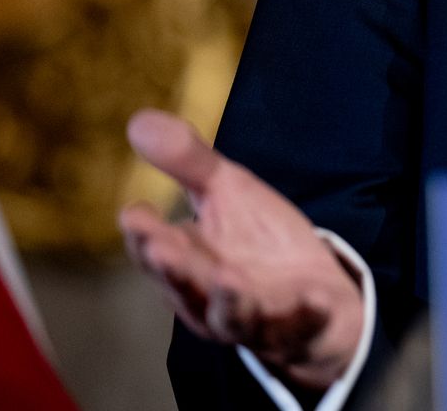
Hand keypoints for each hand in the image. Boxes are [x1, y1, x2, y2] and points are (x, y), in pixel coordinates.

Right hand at [119, 110, 363, 390]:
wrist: (312, 288)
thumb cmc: (256, 239)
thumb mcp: (227, 191)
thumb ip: (187, 161)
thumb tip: (138, 119)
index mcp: (184, 262)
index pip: (152, 249)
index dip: (143, 234)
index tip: (135, 214)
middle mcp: (206, 297)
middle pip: (184, 285)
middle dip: (173, 269)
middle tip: (159, 248)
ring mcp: (249, 318)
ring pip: (231, 315)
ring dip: (228, 299)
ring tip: (227, 277)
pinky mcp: (293, 328)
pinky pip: (298, 325)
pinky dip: (303, 313)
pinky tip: (311, 297)